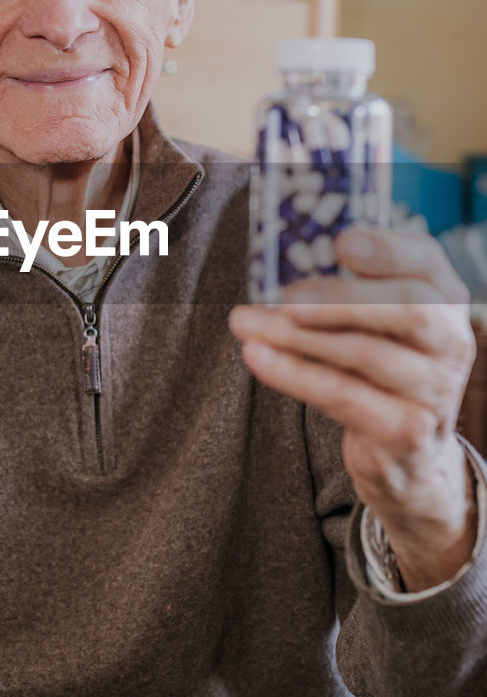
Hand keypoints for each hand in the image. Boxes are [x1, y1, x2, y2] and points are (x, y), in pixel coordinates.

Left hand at [229, 226, 478, 591]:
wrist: (402, 452)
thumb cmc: (374, 371)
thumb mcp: (369, 324)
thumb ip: (344, 291)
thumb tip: (276, 265)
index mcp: (445, 300)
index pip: (427, 262)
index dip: (387, 249)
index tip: (340, 244)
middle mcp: (451, 341)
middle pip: (408, 307)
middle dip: (340, 297)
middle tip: (283, 297)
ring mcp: (436, 390)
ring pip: (365, 353)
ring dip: (296, 337)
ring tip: (245, 325)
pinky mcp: (409, 431)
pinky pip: (345, 396)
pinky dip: (295, 375)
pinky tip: (257, 358)